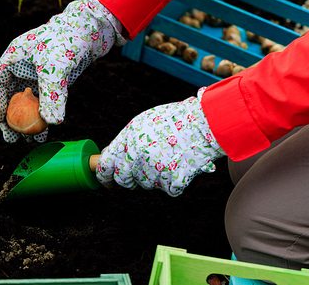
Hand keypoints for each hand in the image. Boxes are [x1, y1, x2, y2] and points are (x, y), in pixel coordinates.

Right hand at [0, 0, 124, 142]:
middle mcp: (24, 65)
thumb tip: (52, 122)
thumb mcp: (57, 66)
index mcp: (15, 55)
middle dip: (11, 119)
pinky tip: (48, 129)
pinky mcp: (54, 79)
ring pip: (28, 102)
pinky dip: (45, 115)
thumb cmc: (70, 38)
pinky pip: (45, 101)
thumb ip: (52, 94)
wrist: (94, 28)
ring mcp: (38, 73)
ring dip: (29, 121)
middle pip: (11, 96)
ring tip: (32, 141)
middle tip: (12, 138)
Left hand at [96, 88, 224, 196]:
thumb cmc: (173, 120)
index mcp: (128, 140)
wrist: (204, 122)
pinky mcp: (173, 179)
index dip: (103, 176)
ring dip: (153, 178)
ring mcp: (156, 168)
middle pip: (123, 180)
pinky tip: (178, 167)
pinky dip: (174, 182)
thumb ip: (124, 141)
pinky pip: (168, 189)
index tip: (105, 180)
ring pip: (146, 185)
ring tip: (165, 160)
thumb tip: (107, 155)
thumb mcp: (141, 123)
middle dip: (129, 179)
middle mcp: (139, 156)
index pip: (106, 165)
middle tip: (139, 171)